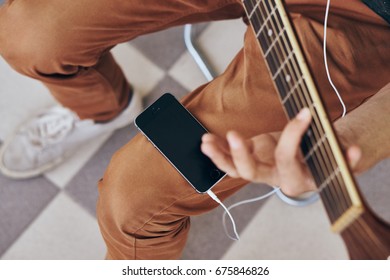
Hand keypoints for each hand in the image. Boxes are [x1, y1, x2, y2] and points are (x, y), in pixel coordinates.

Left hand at [201, 108, 361, 196]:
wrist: (314, 160)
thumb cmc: (324, 158)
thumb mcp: (337, 156)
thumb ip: (345, 156)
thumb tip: (353, 151)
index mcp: (295, 179)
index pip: (287, 158)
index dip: (294, 135)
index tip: (305, 113)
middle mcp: (272, 177)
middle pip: (251, 173)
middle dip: (241, 155)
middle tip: (233, 135)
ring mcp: (259, 168)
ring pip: (233, 169)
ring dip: (218, 155)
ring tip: (205, 141)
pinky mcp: (252, 157)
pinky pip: (230, 159)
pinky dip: (218, 150)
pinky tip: (207, 141)